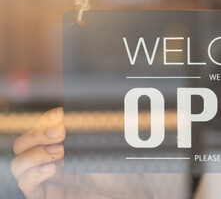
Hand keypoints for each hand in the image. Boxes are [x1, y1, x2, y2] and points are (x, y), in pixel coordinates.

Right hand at [11, 107, 151, 198]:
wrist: (125, 194)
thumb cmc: (117, 171)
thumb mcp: (104, 146)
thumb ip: (88, 129)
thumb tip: (75, 108)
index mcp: (60, 144)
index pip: (39, 127)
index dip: (45, 119)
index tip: (60, 114)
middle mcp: (48, 160)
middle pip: (23, 143)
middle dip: (37, 134)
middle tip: (60, 133)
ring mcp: (45, 178)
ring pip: (18, 163)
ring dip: (34, 154)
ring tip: (60, 152)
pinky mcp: (45, 195)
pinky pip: (25, 184)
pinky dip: (33, 174)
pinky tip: (51, 169)